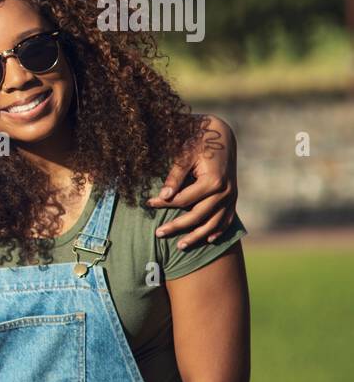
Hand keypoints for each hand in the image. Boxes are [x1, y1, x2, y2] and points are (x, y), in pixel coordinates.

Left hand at [151, 114, 237, 249]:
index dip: (164, 204)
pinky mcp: (234, 197)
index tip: (148, 203)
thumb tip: (163, 196)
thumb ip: (175, 176)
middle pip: (198, 216)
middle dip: (177, 226)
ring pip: (213, 223)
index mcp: (213, 181)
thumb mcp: (184, 154)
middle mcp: (226, 191)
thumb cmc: (199, 141)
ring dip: (196, 236)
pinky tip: (207, 240)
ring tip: (179, 246)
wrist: (222, 134)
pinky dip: (218, 231)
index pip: (183, 200)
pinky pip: (227, 219)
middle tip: (158, 234)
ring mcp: (232, 196)